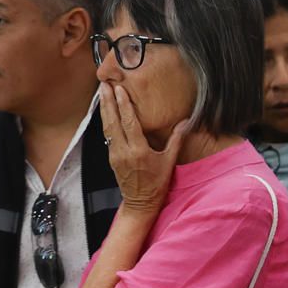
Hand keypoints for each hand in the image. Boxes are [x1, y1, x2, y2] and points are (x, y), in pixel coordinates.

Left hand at [98, 82, 185, 215]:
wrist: (140, 203)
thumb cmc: (157, 183)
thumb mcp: (169, 161)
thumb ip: (176, 140)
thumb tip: (186, 121)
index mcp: (138, 151)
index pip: (129, 122)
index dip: (123, 104)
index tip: (118, 89)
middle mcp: (123, 151)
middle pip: (112, 121)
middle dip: (107, 101)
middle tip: (104, 84)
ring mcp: (114, 154)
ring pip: (107, 127)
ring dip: (104, 109)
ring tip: (101, 92)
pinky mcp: (111, 157)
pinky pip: (107, 135)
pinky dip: (105, 121)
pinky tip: (105, 111)